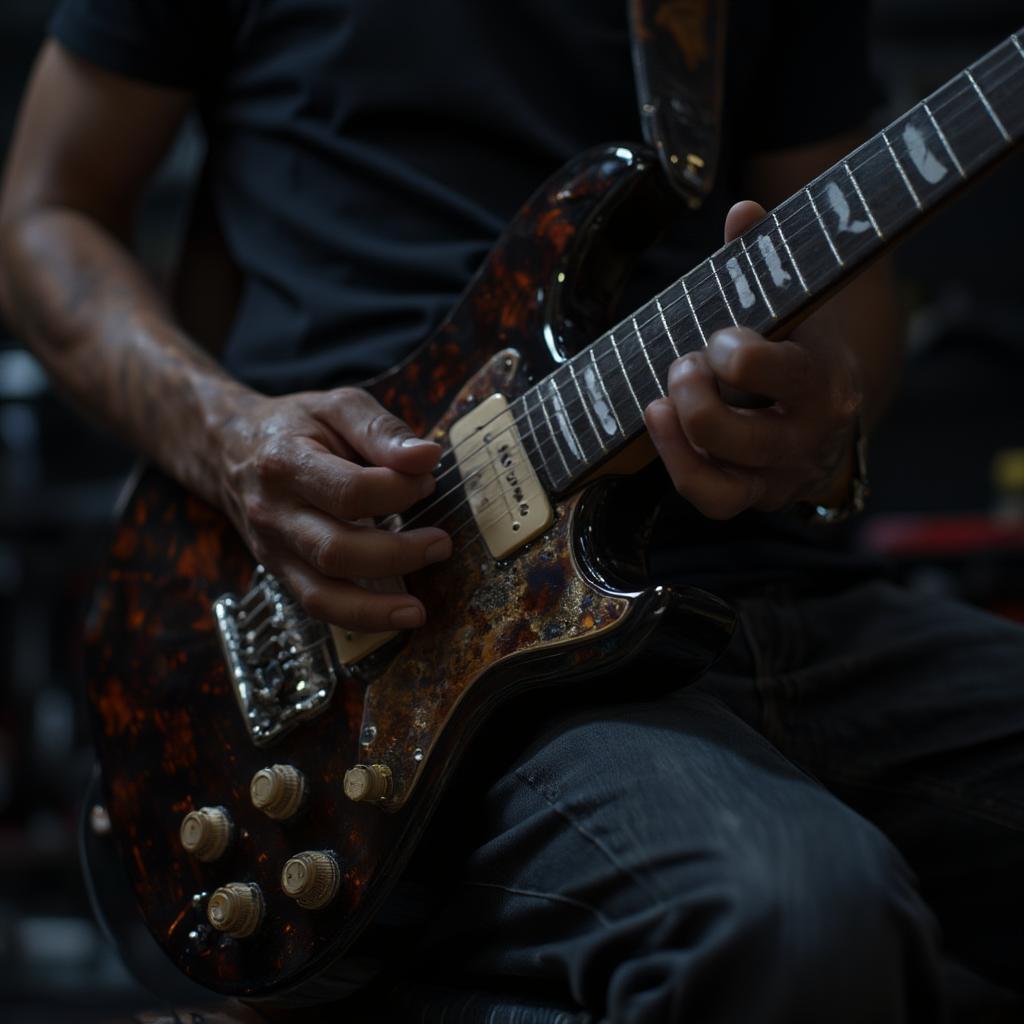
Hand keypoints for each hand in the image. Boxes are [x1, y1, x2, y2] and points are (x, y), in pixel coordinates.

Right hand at [215, 385, 449, 630]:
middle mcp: (273, 512)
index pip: (349, 491)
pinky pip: (316, 606)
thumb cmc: (296, 426)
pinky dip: (357, 618)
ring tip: (418, 609)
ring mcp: (272, 548)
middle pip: (336, 550)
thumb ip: (382, 430)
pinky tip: (392, 618)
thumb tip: (427, 457)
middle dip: (397, 553)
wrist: (227, 448)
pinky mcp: (279, 571)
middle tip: (440, 543)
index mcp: (286, 462)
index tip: (426, 481)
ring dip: (375, 608)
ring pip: (321, 593)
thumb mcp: (337, 407)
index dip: (397, 491)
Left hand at [644, 201, 862, 518]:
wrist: (830, 412)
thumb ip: (763, 259)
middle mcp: (806, 438)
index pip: (783, 375)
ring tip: (662, 397)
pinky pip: (709, 498)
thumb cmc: (798, 347)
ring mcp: (777, 475)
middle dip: (696, 397)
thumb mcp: (792, 304)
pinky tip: (659, 421)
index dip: (737, 355)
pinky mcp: (752, 497)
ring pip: (720, 478)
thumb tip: (743, 210)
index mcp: (825, 382)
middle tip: (683, 364)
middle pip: (743, 436)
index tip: (720, 335)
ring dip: (680, 433)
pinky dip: (676, 464)